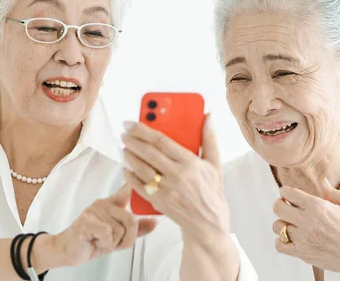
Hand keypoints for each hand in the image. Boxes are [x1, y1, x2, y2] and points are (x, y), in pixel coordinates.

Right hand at [50, 184, 156, 266]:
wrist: (67, 250)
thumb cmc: (92, 240)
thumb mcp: (118, 236)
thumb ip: (136, 229)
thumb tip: (154, 222)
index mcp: (111, 204)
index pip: (126, 190)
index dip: (137, 185)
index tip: (144, 179)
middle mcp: (103, 204)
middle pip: (131, 219)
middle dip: (128, 238)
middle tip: (116, 244)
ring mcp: (94, 211)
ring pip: (120, 229)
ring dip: (114, 243)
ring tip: (102, 242)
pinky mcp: (86, 222)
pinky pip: (107, 233)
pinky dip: (105, 244)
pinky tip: (96, 242)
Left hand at [121, 114, 230, 244]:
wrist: (208, 223)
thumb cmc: (211, 192)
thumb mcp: (215, 164)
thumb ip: (209, 139)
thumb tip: (208, 117)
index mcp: (190, 163)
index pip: (162, 141)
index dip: (144, 130)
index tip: (133, 123)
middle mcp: (177, 175)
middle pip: (149, 153)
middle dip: (133, 140)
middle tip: (125, 132)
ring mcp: (166, 189)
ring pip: (142, 169)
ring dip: (130, 156)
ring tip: (125, 147)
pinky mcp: (158, 201)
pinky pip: (139, 186)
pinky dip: (130, 176)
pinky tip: (126, 168)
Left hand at [272, 180, 339, 277]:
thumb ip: (332, 192)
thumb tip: (322, 180)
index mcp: (318, 206)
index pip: (288, 193)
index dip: (285, 191)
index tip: (287, 193)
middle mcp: (308, 221)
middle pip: (277, 207)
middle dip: (280, 204)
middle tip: (286, 206)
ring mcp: (304, 238)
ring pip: (277, 226)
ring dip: (282, 223)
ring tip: (291, 224)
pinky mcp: (302, 253)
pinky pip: (279, 245)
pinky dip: (281, 241)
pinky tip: (291, 238)